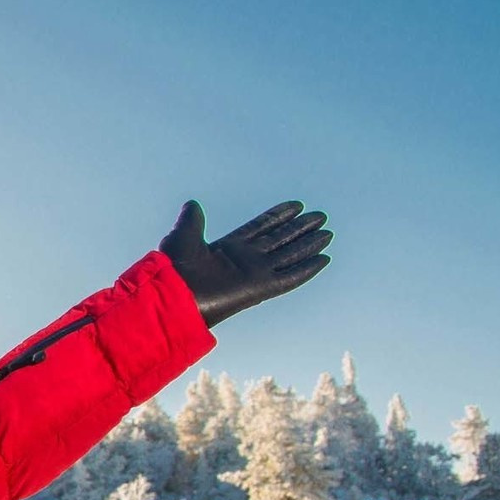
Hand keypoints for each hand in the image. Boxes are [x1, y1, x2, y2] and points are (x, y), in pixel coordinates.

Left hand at [160, 200, 332, 324]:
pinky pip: (289, 278)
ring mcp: (253, 274)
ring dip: (308, 245)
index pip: (260, 228)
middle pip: (279, 240)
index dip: (278, 217)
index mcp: (227, 248)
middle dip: (300, 228)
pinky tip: (323, 259)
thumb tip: (192, 204)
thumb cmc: (173, 269)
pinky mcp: (260, 289)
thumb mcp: (182, 236)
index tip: (297, 206)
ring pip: (288, 256)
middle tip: (320, 217)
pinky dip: (306, 269)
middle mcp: (244, 260)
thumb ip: (192, 220)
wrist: (172, 296)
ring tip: (327, 233)